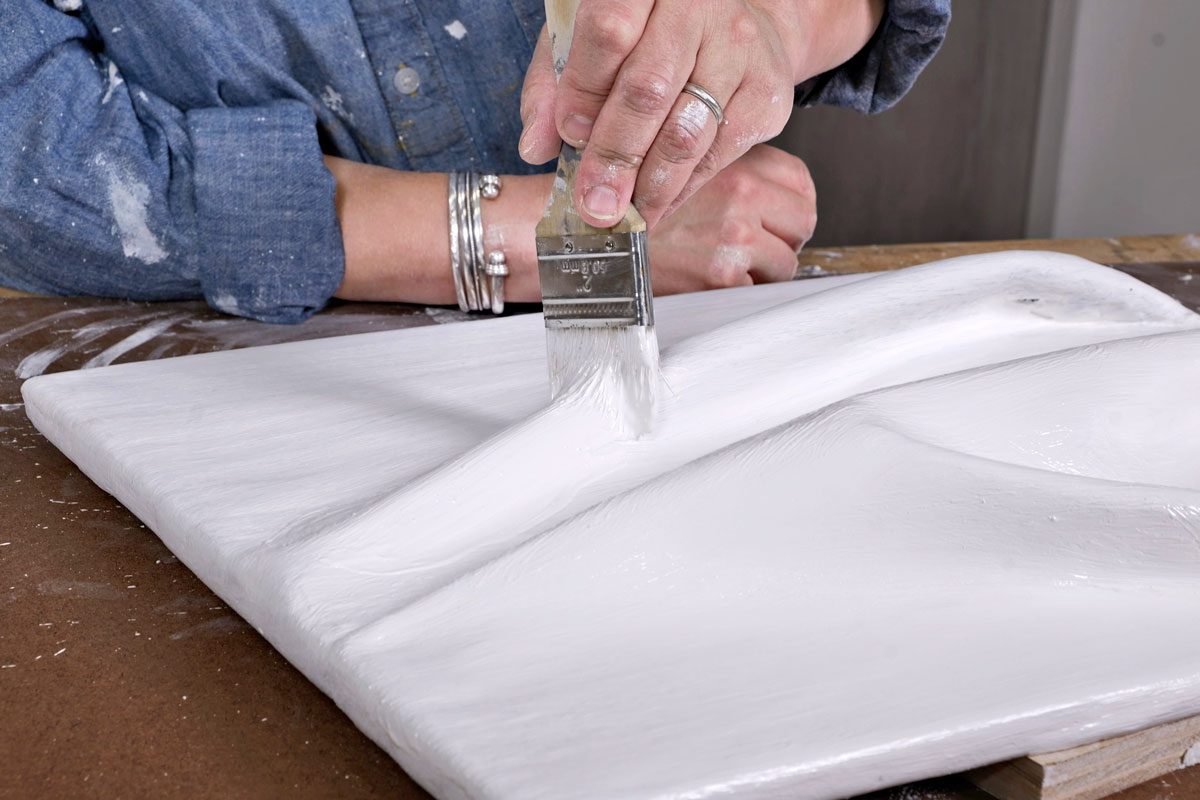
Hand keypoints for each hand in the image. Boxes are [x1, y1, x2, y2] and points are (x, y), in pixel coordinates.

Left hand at [519, 0, 880, 228]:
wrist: (740, 19)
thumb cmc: (649, 30)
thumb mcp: (587, 38)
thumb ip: (554, 86)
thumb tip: (535, 147)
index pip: (610, 31)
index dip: (584, 89)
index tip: (567, 136)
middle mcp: (700, 6)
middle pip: (648, 90)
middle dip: (614, 156)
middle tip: (592, 203)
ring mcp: (739, 48)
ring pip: (687, 131)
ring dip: (649, 186)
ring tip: (621, 216)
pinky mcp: (768, 92)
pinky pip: (719, 153)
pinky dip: (682, 189)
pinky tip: (657, 206)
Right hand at [646, 145, 815, 293]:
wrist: (591, 241)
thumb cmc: (634, 206)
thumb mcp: (686, 166)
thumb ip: (731, 170)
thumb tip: (774, 195)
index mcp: (736, 163)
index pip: (800, 182)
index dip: (786, 204)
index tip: (770, 216)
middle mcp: (740, 198)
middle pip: (802, 222)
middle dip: (781, 238)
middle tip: (750, 246)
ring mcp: (734, 240)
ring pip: (786, 263)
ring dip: (762, 270)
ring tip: (723, 264)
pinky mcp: (721, 279)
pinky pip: (757, 291)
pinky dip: (737, 292)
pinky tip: (706, 280)